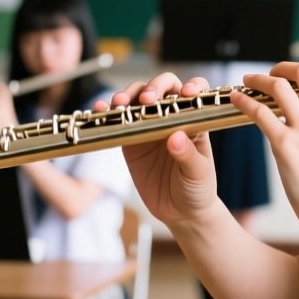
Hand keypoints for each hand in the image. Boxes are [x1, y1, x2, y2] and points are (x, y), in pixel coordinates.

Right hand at [101, 74, 224, 229]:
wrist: (180, 212)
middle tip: (146, 100)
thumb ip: (188, 156)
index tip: (186, 94)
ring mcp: (149, 126)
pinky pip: (118, 121)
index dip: (190, 86)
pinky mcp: (130, 140)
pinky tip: (100, 111)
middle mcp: (172, 118)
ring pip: (137, 98)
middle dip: (154, 87)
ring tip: (119, 104)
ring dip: (128, 95)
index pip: (194, 92)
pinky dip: (107, 112)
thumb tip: (175, 136)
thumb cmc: (197, 189)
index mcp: (194, 120)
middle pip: (163, 87)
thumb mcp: (198, 174)